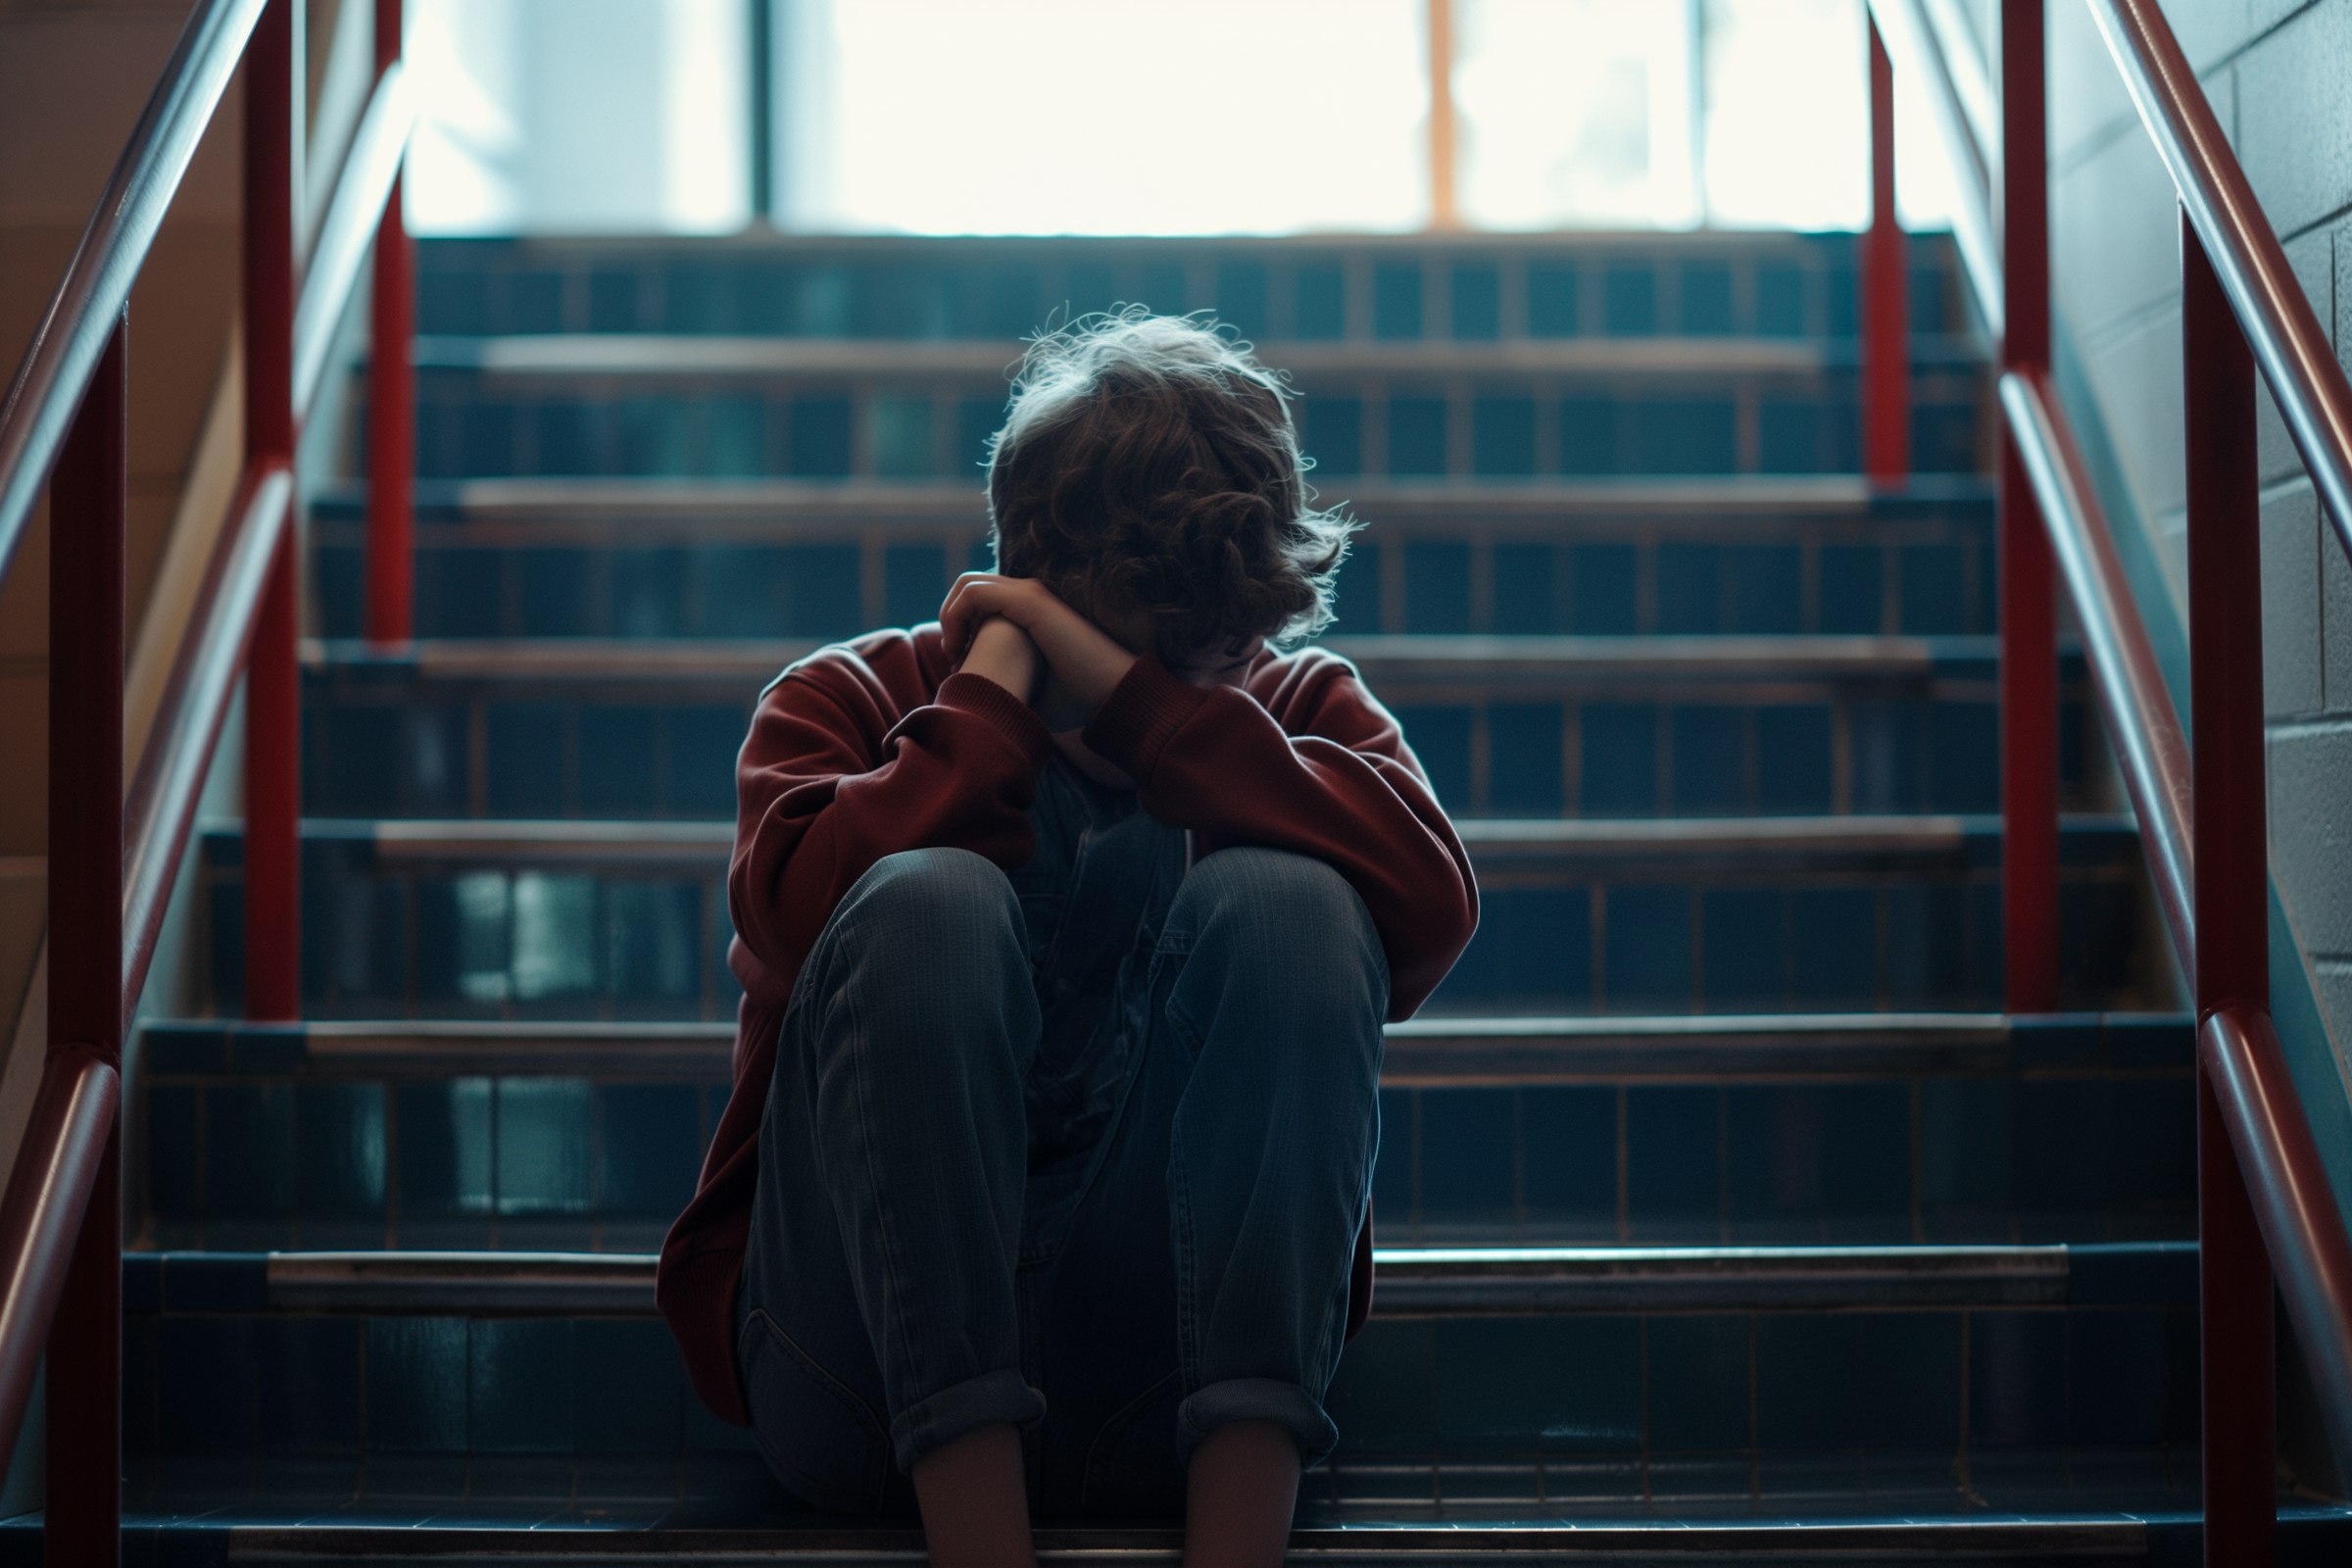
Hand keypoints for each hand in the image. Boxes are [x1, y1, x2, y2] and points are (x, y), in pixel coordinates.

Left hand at [940, 574, 1139, 716]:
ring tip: (954, 652)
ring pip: (967, 585)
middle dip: (950, 618)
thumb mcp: (1032, 688)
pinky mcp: (1030, 601)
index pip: (980, 600)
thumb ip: (1006, 681)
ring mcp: (1030, 594)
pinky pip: (974, 594)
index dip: (959, 627)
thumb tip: (975, 701)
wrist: (1114, 695)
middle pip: (968, 588)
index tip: (959, 664)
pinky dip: (955, 617)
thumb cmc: (1079, 699)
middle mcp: (1029, 596)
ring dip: (949, 616)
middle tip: (953, 656)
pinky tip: (960, 648)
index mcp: (1031, 612)